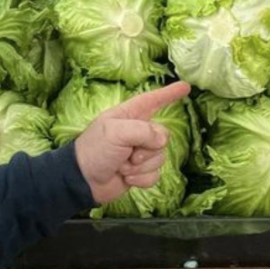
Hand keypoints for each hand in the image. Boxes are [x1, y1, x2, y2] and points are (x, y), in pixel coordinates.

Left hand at [73, 81, 191, 204]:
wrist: (84, 181)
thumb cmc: (95, 150)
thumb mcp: (115, 132)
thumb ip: (143, 131)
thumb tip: (161, 141)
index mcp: (129, 115)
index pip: (153, 100)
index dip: (169, 93)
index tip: (186, 87)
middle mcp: (137, 132)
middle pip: (162, 136)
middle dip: (147, 149)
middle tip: (128, 154)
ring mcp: (140, 152)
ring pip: (160, 157)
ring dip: (141, 166)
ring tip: (122, 166)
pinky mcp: (141, 172)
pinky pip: (155, 174)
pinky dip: (142, 179)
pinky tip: (126, 179)